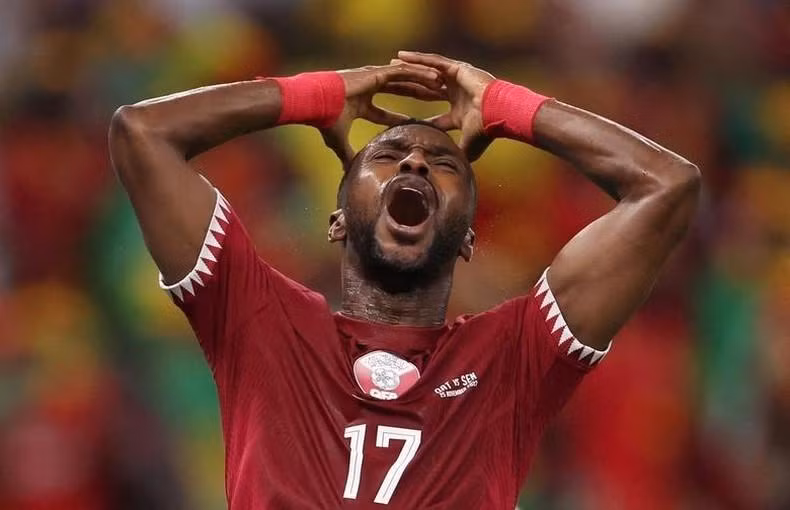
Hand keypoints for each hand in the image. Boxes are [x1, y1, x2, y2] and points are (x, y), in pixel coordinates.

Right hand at [321, 63, 443, 167]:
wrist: (314, 101)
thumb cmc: (323, 119)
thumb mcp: (337, 140)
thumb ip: (346, 155)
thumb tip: (348, 173)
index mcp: (361, 103)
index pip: (385, 113)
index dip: (399, 118)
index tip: (413, 123)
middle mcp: (368, 88)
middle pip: (400, 92)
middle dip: (418, 95)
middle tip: (435, 101)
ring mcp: (373, 77)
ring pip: (405, 78)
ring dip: (424, 82)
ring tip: (443, 85)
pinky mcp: (376, 72)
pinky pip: (404, 73)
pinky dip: (420, 74)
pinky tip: (435, 78)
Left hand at [393, 51, 495, 161]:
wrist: (499, 112)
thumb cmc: (487, 129)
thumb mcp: (468, 146)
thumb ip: (457, 155)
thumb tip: (451, 175)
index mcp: (459, 111)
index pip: (434, 115)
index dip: (419, 117)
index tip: (403, 120)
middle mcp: (457, 93)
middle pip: (425, 90)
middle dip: (408, 88)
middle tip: (390, 86)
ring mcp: (457, 79)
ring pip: (427, 73)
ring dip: (408, 70)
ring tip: (390, 65)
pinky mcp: (457, 68)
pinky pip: (432, 62)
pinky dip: (417, 59)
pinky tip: (401, 56)